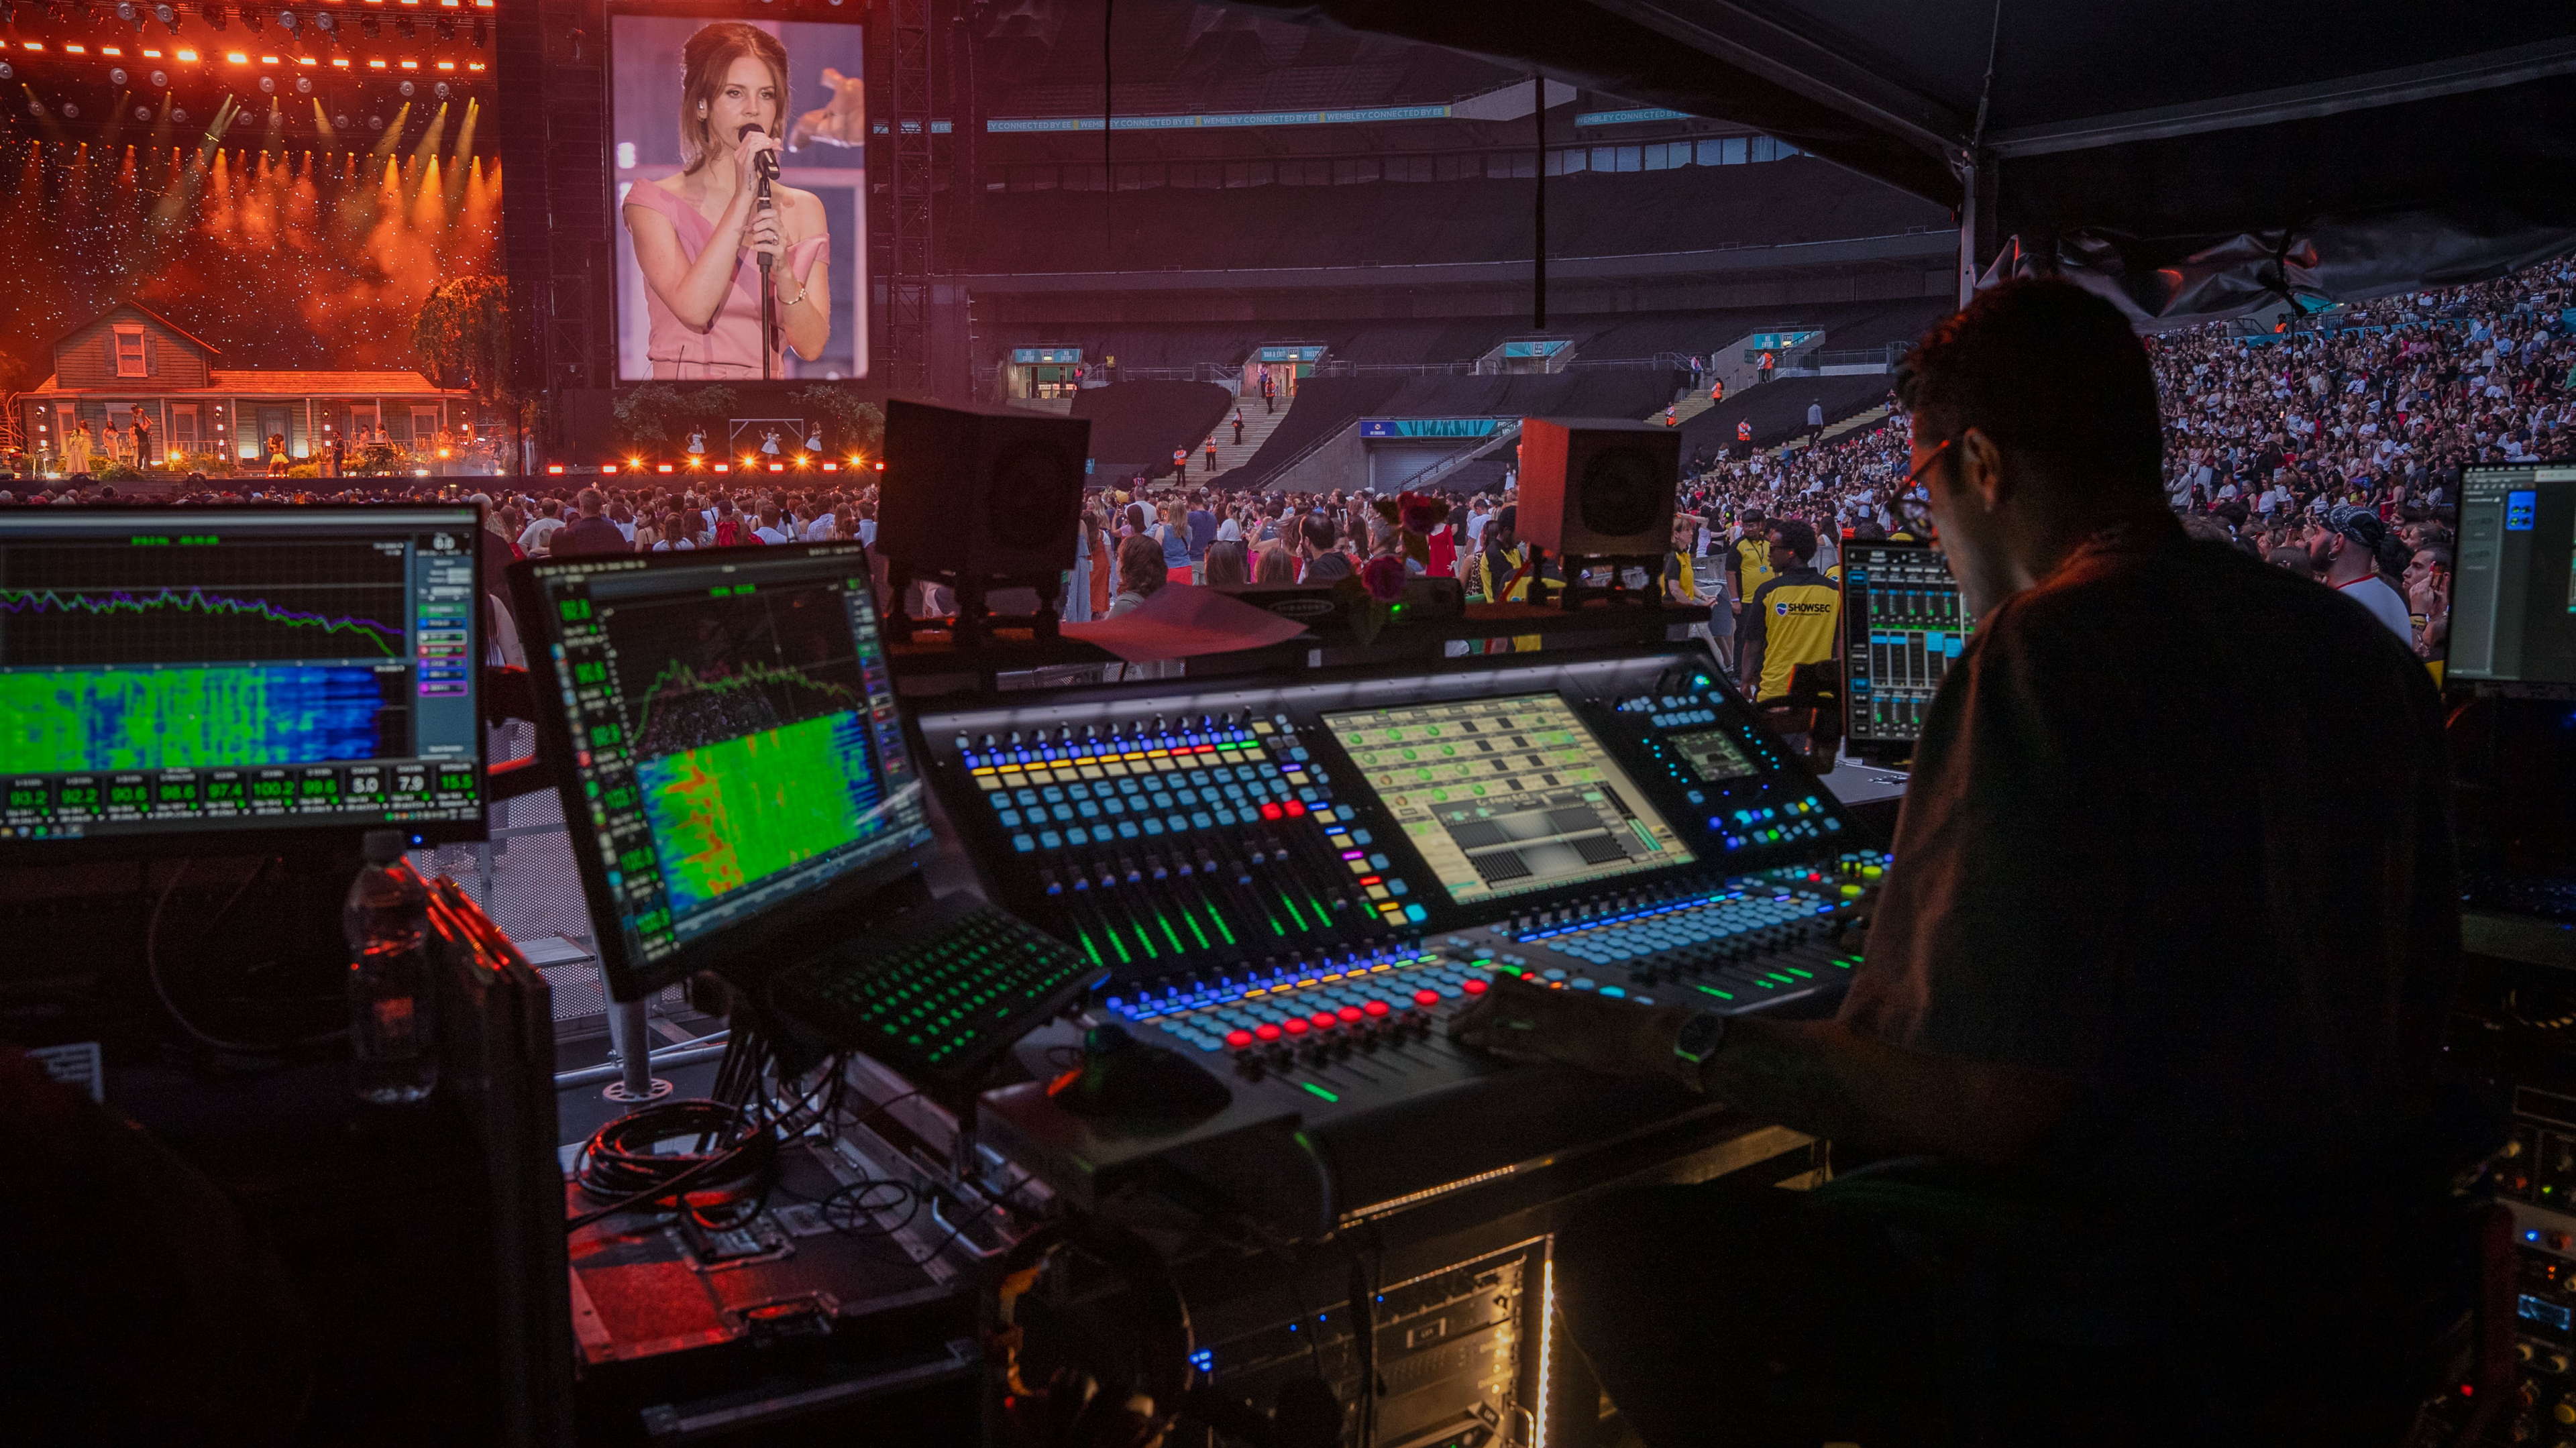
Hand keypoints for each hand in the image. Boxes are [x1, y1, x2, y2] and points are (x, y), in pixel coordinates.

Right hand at [733, 127, 780, 192]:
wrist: (745, 195)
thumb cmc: (752, 184)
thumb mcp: (760, 166)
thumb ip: (767, 153)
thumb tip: (777, 141)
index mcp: (741, 153)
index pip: (750, 135)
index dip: (763, 136)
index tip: (772, 143)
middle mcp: (739, 153)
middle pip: (752, 135)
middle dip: (766, 138)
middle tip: (776, 145)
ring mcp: (740, 158)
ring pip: (752, 140)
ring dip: (766, 141)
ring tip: (775, 147)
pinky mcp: (744, 163)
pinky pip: (752, 149)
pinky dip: (762, 146)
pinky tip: (769, 147)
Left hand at [740, 206, 782, 265]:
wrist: (779, 264)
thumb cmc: (771, 248)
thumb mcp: (763, 236)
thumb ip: (755, 230)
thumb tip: (746, 227)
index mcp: (779, 226)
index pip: (773, 213)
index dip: (762, 214)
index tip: (754, 221)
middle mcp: (782, 232)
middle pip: (770, 222)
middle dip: (758, 225)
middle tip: (753, 230)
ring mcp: (782, 241)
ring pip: (768, 234)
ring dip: (757, 237)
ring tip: (755, 240)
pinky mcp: (780, 251)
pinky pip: (767, 247)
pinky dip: (758, 247)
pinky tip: (756, 248)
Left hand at [1448, 973, 1697, 1085]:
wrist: (1656, 1033)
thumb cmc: (1635, 1028)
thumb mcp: (1598, 1014)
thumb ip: (1575, 1014)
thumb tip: (1556, 1019)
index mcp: (1564, 996)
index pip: (1517, 986)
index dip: (1490, 995)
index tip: (1474, 1004)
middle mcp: (1556, 1002)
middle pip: (1502, 992)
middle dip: (1475, 1005)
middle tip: (1456, 1019)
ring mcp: (1557, 1020)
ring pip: (1504, 1011)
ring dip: (1476, 1021)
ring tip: (1457, 1031)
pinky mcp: (1562, 1042)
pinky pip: (1521, 1039)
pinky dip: (1498, 1040)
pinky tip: (1481, 1044)